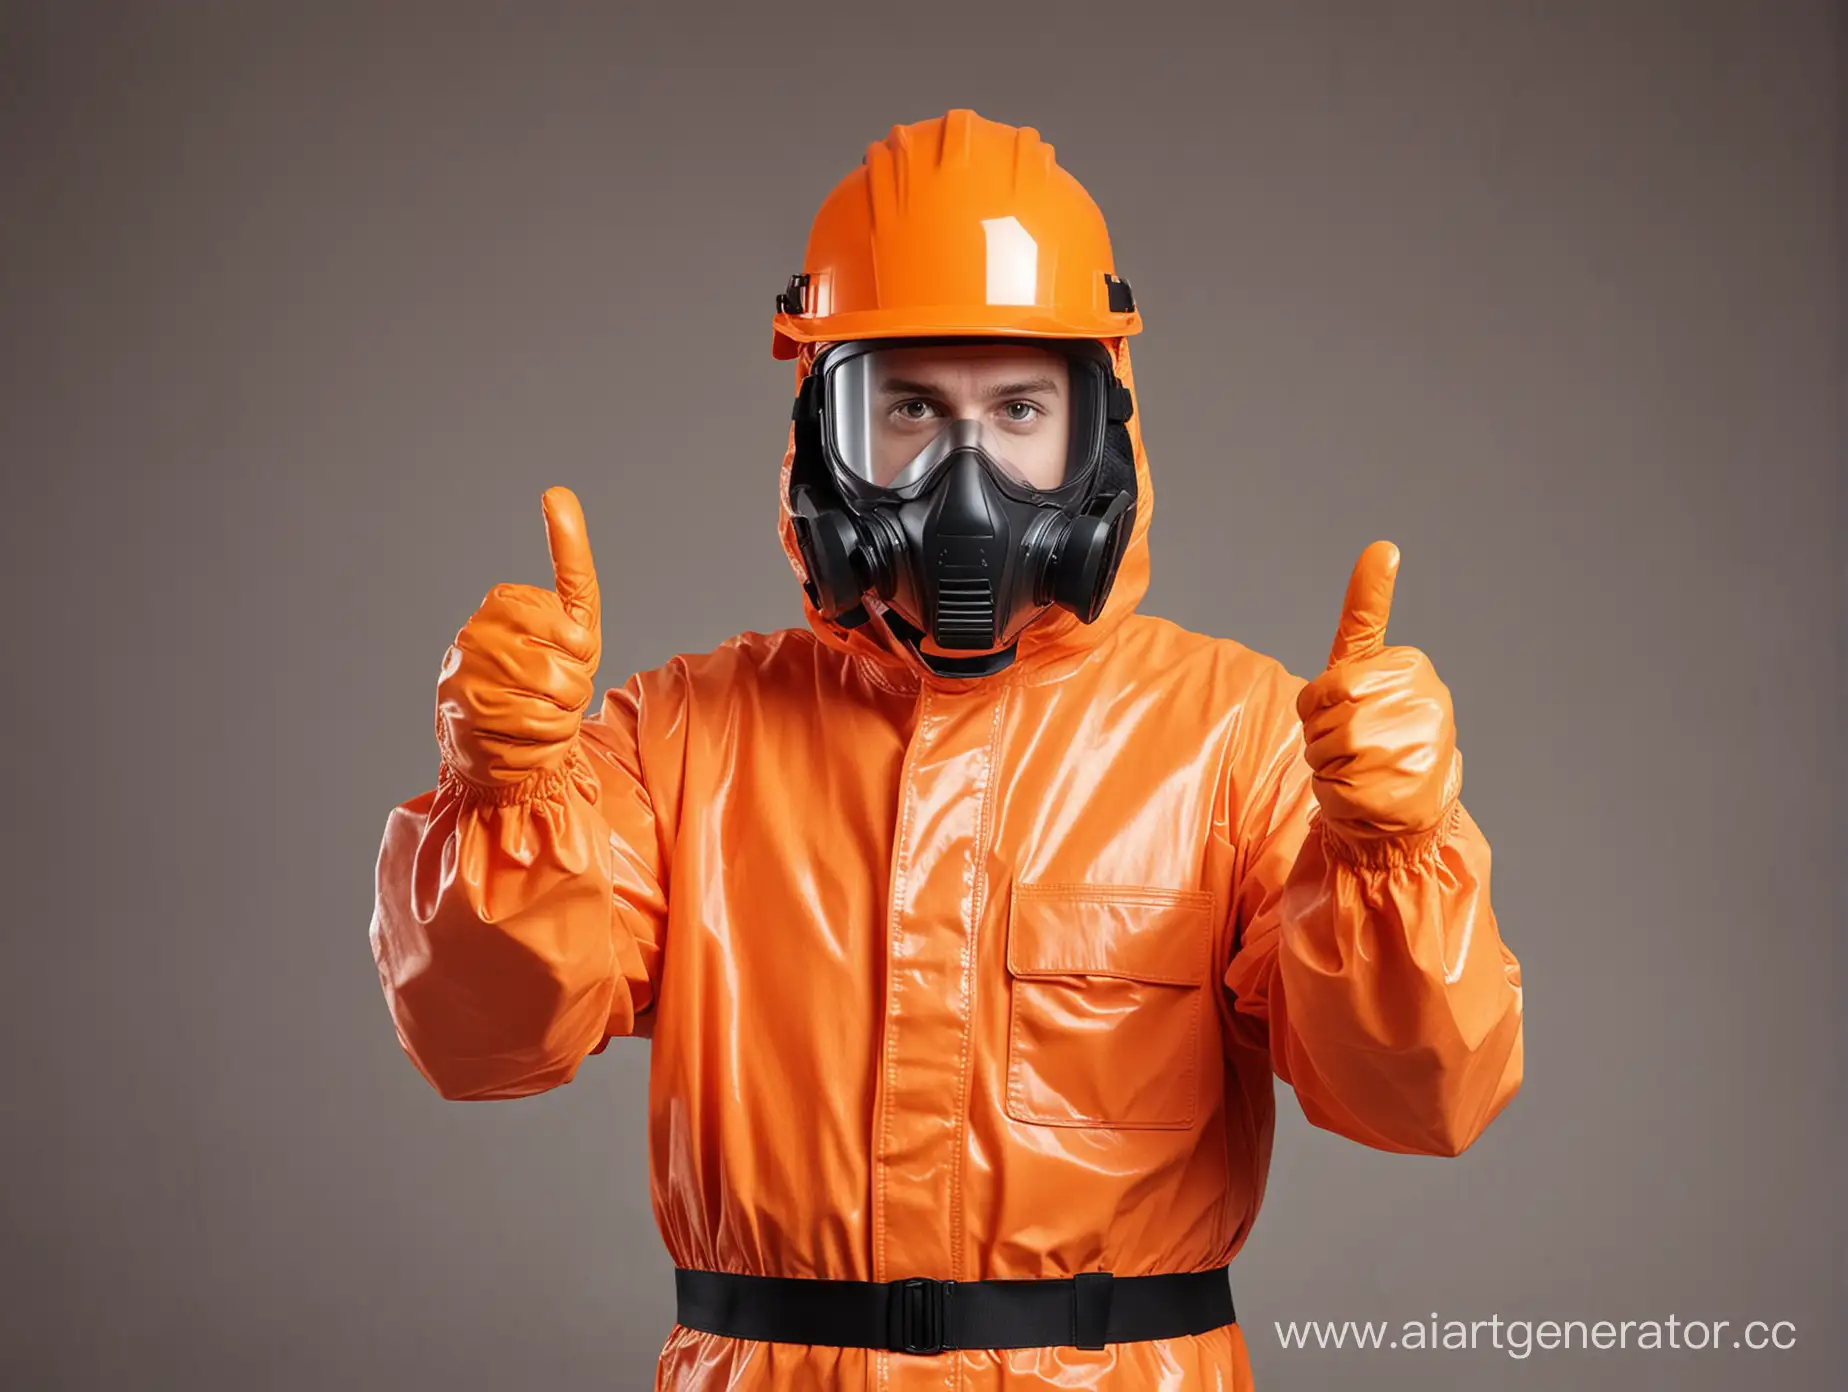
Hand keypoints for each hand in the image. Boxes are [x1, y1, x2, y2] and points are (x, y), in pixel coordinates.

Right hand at [434, 486, 602, 789]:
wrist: (497, 739)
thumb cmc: (543, 672)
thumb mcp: (570, 615)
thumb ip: (569, 557)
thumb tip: (557, 491)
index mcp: (504, 603)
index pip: (576, 635)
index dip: (581, 655)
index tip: (564, 655)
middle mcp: (478, 633)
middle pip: (567, 673)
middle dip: (573, 689)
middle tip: (550, 691)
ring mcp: (466, 675)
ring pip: (552, 705)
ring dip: (559, 717)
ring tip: (535, 711)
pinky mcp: (464, 717)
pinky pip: (534, 732)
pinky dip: (543, 741)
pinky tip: (522, 734)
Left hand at [1296, 541, 1459, 840]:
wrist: (1410, 804)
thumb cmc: (1377, 722)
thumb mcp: (1366, 661)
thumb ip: (1367, 608)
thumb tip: (1383, 546)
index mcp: (1411, 668)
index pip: (1329, 686)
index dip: (1321, 703)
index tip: (1349, 709)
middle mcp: (1419, 704)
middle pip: (1322, 717)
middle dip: (1321, 733)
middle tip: (1352, 744)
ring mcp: (1411, 749)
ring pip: (1324, 751)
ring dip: (1326, 764)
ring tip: (1360, 767)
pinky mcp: (1396, 793)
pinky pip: (1330, 788)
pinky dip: (1333, 795)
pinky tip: (1363, 793)